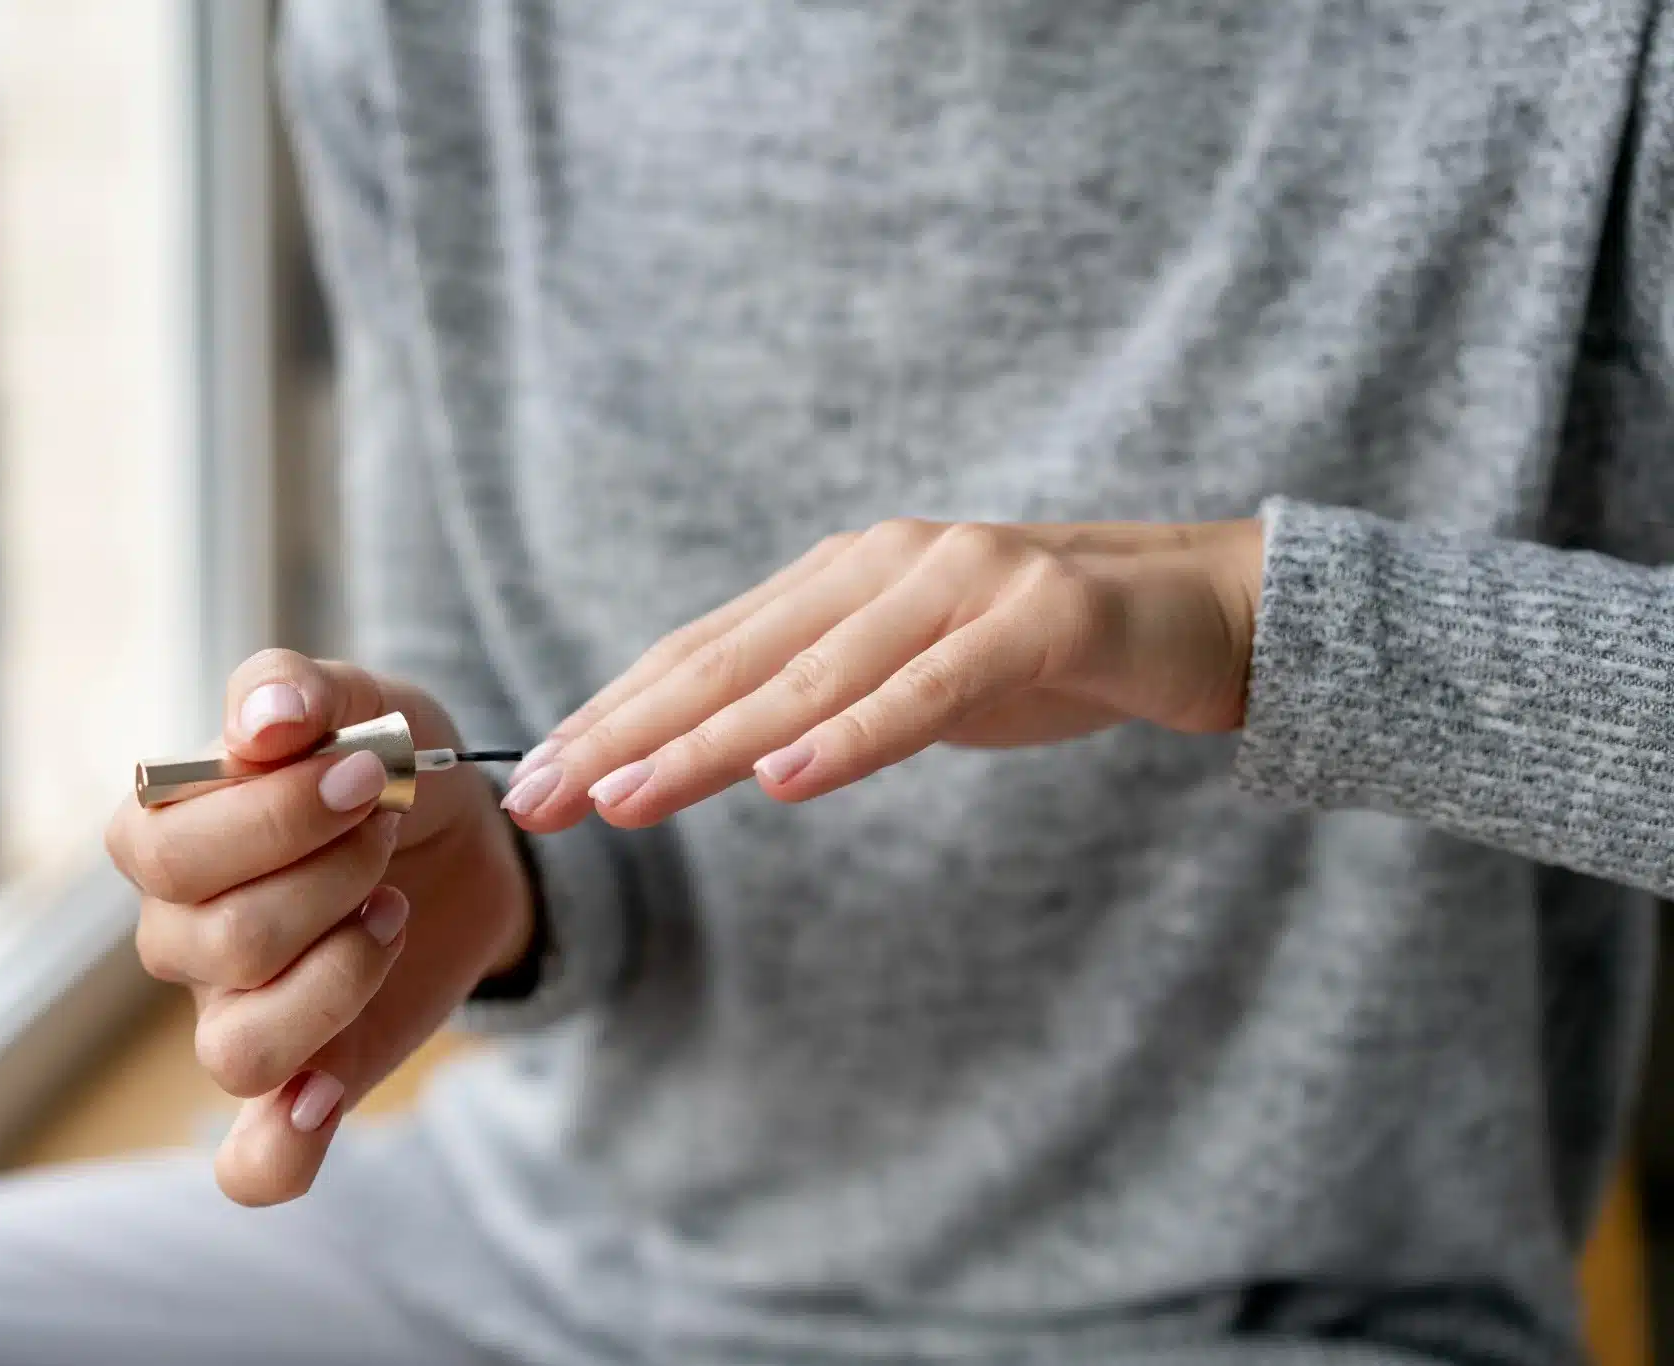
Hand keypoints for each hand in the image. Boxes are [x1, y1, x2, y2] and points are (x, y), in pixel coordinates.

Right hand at [104, 651, 532, 1205]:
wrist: (470, 834)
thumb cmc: (389, 761)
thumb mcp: (365, 699)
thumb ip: (300, 690)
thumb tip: (262, 717)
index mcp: (167, 838)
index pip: (165, 851)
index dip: (275, 817)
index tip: (368, 775)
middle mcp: (182, 936)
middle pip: (214, 945)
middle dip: (327, 880)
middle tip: (385, 833)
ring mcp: (235, 1015)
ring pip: (235, 1050)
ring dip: (337, 980)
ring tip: (393, 914)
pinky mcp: (305, 1081)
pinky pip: (252, 1164)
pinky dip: (278, 1151)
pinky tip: (325, 1102)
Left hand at [500, 518, 1262, 831]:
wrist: (1210, 611)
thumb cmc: (1049, 649)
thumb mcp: (916, 675)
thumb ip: (828, 695)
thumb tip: (724, 749)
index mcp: (843, 576)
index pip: (704, 650)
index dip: (615, 711)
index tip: (537, 774)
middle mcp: (887, 564)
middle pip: (731, 659)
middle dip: (626, 732)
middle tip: (541, 794)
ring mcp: (962, 581)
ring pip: (812, 674)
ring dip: (710, 742)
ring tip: (627, 798)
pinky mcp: (1039, 616)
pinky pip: (931, 687)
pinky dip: (855, 735)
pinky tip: (785, 779)